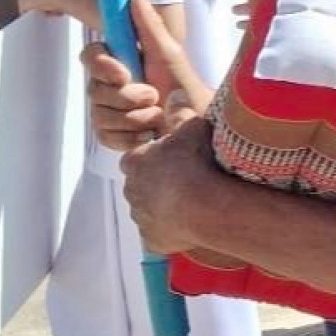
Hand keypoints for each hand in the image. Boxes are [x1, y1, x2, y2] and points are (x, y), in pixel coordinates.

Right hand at [82, 0, 202, 151]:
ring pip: (100, 116)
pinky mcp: (113, 136)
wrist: (197, 124)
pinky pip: (106, 136)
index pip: (90, 56)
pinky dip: (130, 138)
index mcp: (119, 62)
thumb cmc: (184, 86)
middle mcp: (110, 86)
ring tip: (158, 117)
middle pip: (94, 90)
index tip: (124, 73)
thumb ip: (149, 25)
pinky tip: (149, 135)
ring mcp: (109, 112)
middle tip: (154, 98)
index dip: (102, 65)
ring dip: (135, 118)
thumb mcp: (169, 54)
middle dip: (128, 98)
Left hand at [118, 112, 225, 256]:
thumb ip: (180, 111)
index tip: (173, 161)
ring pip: (149, 211)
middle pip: (141, 186)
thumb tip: (175, 95)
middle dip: (157, 185)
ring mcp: (140, 217)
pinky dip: (171, 232)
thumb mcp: (193, 127)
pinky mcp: (152, 240)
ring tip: (191, 205)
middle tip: (184, 183)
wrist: (204, 206)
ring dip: (164, 208)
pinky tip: (190, 226)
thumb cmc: (196, 163)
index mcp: (135, 162)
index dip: (155, 160)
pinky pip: (159, 235)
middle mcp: (131, 190)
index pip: (136, 159)